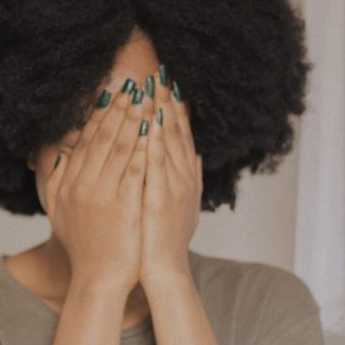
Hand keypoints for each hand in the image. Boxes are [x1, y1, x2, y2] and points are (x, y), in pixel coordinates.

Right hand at [46, 83, 154, 294]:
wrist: (98, 279)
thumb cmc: (83, 247)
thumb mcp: (60, 211)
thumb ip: (57, 180)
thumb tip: (61, 152)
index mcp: (70, 183)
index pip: (86, 140)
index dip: (101, 115)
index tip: (113, 94)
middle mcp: (83, 184)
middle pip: (103, 137)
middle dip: (120, 108)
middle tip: (134, 86)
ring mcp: (103, 194)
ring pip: (119, 147)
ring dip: (134, 119)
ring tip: (146, 98)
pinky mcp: (123, 206)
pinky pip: (134, 169)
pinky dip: (143, 147)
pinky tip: (154, 129)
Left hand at [139, 70, 202, 285]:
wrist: (161, 269)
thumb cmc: (163, 239)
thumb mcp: (178, 204)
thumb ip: (186, 178)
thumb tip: (194, 155)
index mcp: (184, 176)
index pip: (179, 135)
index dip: (174, 109)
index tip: (166, 85)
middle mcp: (183, 177)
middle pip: (175, 132)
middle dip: (167, 102)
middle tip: (160, 75)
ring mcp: (174, 186)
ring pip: (168, 142)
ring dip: (161, 113)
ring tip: (154, 87)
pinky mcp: (161, 198)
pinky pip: (157, 164)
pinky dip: (155, 141)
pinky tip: (150, 121)